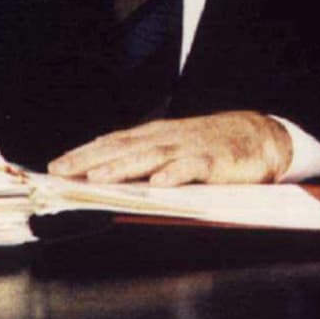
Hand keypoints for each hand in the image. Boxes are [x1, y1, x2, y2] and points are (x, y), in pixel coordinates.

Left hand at [47, 112, 291, 185]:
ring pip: (152, 156)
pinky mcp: (216, 160)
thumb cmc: (215, 147)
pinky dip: (176, 173)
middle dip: (91, 160)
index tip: (56, 166)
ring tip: (98, 179)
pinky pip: (194, 167)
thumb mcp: (176, 148)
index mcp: (158, 135)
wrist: (263, 138)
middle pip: (124, 147)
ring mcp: (192, 148)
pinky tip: (159, 183)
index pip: (114, 141)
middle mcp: (170, 138)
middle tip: (63, 173)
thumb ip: (147, 158)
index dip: (84, 153)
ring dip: (123, 167)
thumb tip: (103, 174)